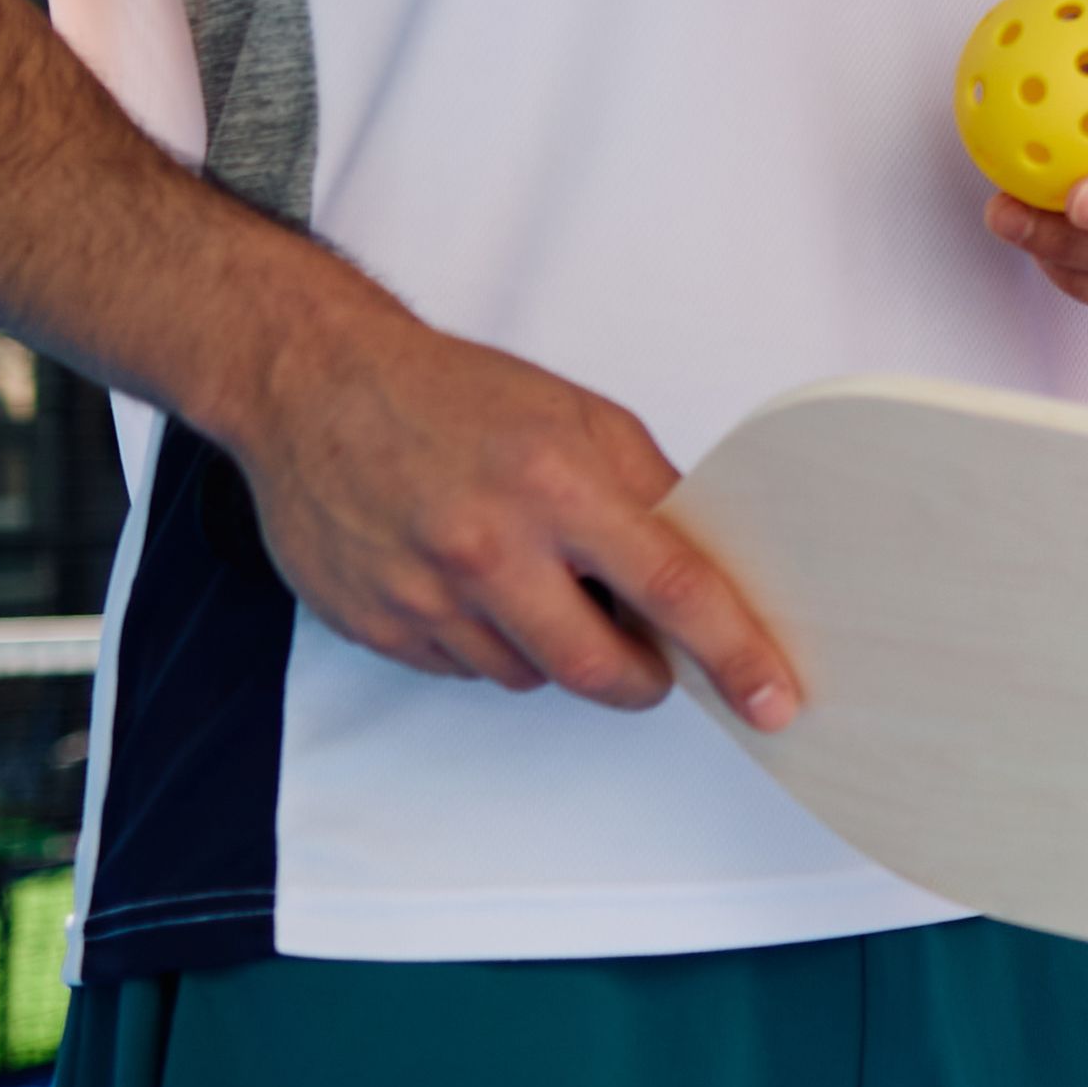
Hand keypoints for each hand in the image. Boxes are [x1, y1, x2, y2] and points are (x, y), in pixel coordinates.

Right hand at [237, 298, 793, 723]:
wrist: (315, 387)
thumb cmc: (454, 396)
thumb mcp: (580, 416)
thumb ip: (647, 494)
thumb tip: (707, 570)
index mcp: (558, 484)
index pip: (673, 587)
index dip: (734, 652)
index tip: (772, 699)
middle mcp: (489, 547)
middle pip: (600, 667)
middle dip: (642, 677)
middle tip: (650, 658)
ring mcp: (426, 594)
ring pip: (530, 676)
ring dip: (555, 650)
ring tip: (533, 580)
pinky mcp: (378, 624)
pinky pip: (466, 670)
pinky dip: (489, 644)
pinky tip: (470, 584)